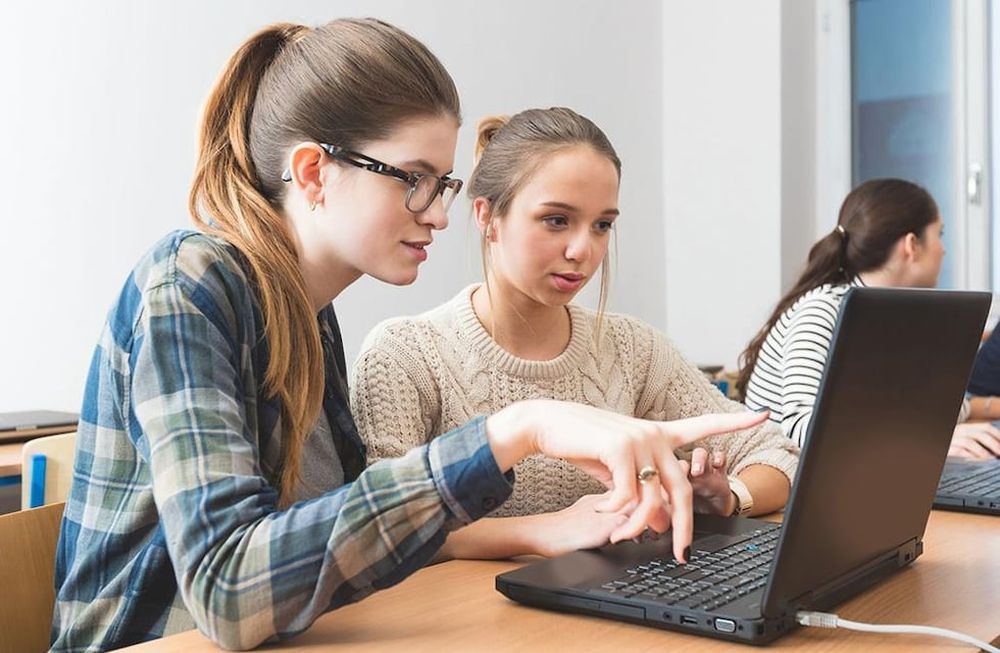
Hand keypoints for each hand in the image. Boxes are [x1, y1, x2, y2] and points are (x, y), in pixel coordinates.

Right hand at [485, 399, 768, 561]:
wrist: (546, 425)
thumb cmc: (582, 445)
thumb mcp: (617, 470)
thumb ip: (643, 489)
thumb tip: (662, 521)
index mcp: (657, 434)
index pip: (702, 426)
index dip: (733, 423)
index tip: (761, 414)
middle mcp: (654, 434)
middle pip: (683, 488)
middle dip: (685, 526)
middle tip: (684, 553)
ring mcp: (640, 439)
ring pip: (654, 498)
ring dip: (638, 526)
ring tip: (622, 537)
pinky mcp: (621, 448)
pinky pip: (627, 496)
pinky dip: (615, 512)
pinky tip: (600, 510)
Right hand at [950, 422, 999, 458]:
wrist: (934, 450)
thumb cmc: (953, 447)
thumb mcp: (966, 441)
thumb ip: (978, 441)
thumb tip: (996, 448)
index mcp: (966, 428)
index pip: (985, 427)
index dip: (997, 435)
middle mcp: (959, 431)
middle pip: (980, 434)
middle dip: (994, 444)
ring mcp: (952, 439)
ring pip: (970, 442)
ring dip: (982, 451)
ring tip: (989, 458)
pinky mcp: (947, 449)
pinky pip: (960, 450)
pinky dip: (970, 455)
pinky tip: (976, 460)